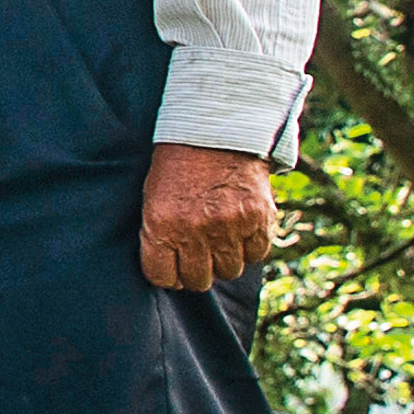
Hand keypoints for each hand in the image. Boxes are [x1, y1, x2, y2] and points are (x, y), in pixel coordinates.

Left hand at [139, 144, 276, 292]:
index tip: (173, 267)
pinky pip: (257, 255)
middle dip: (196, 271)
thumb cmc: (177, 167)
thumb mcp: (154, 198)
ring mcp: (229, 226)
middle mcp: (195, 230)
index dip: (168, 275)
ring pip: (229, 271)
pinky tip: (241, 229)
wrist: (215, 131)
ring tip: (220, 237)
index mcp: (161, 224)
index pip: (162, 277)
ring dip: (225, 259)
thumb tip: (172, 276)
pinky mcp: (259, 219)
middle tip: (198, 254)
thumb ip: (160, 237)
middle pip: (198, 281)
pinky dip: (250, 247)